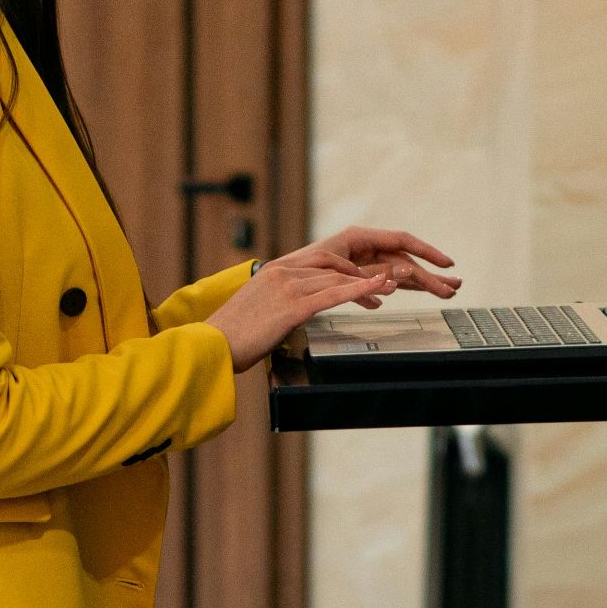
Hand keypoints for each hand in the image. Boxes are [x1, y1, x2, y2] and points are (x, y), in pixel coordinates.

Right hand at [205, 249, 399, 372]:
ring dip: (369, 281)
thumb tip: (294, 314)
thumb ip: (280, 303)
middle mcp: (282, 272)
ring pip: (337, 278)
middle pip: (333, 266)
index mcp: (274, 271)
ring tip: (394, 285)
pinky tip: (377, 290)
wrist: (212, 345)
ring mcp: (287, 287)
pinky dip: (358, 290)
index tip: (367, 276)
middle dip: (364, 272)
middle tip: (388, 279)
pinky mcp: (291, 306)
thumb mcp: (259, 310)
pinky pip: (332, 295)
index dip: (348, 268)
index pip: (320, 262)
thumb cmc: (232, 336)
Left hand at [294, 226, 460, 308]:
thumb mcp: (331, 274)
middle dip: (429, 274)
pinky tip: (403, 296)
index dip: (427, 251)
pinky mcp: (350, 281)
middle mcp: (360, 249)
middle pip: (403, 261)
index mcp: (356, 238)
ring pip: (395, 274)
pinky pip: (378, 283)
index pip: (401, 241)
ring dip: (419, 284)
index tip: (447, 263)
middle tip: (453, 288)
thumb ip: (364, 275)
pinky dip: (392, 290)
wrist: (266, 298)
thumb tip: (395, 276)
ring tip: (444, 293)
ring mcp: (357, 265)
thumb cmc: (294, 276)